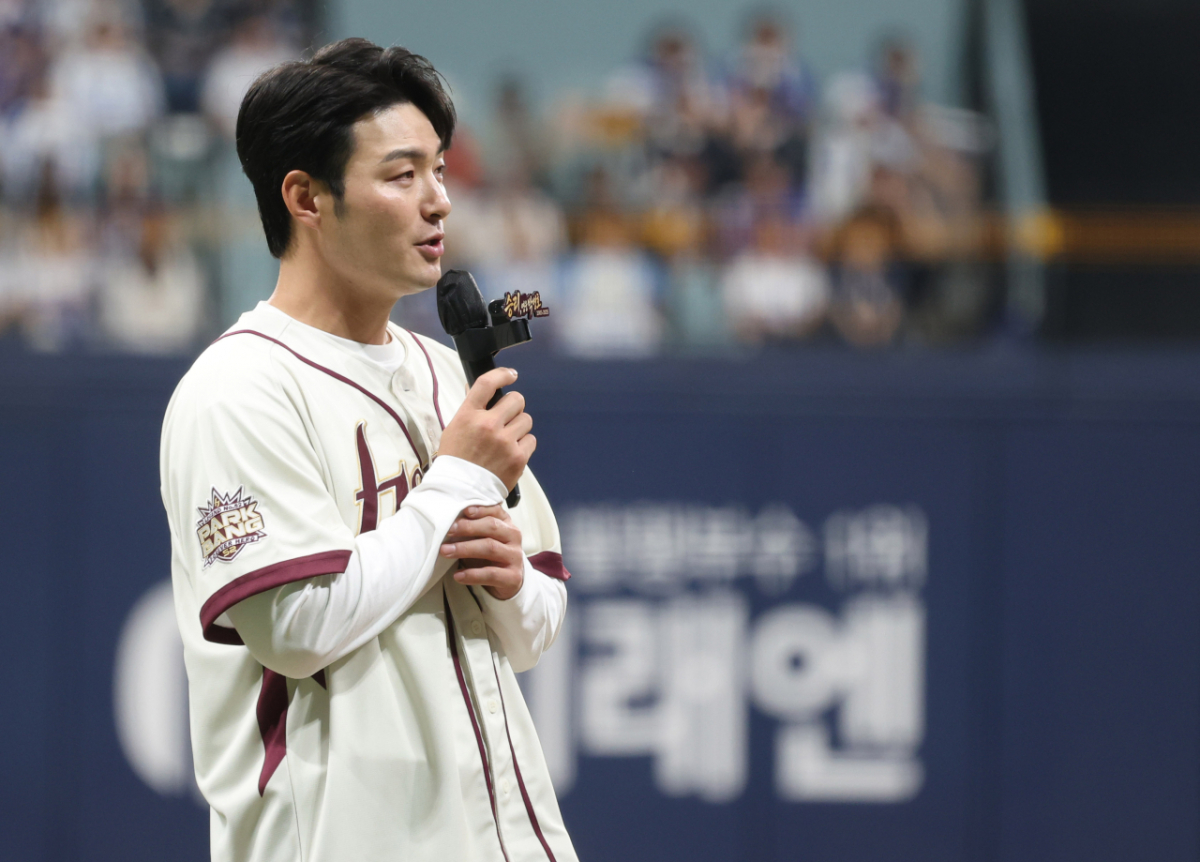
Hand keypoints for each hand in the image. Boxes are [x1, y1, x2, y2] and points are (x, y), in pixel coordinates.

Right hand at [438, 368, 534, 489]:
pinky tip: (511, 451)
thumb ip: (470, 409)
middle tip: (507, 417)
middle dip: (514, 407)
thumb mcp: (454, 429)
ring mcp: (504, 441)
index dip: (502, 374)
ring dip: (519, 426)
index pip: (487, 383)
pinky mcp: (518, 457)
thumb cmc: (456, 461)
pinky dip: (524, 444)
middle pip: (516, 399)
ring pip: (526, 419)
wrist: (459, 492)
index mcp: (468, 415)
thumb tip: (480, 389)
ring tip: (507, 438)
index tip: (511, 375)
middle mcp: (488, 425)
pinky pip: (531, 439)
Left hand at [440, 505, 524, 599]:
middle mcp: (513, 537)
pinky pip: (491, 574)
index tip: (464, 511)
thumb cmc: (491, 555)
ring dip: (465, 549)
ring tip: (445, 551)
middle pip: (492, 527)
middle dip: (468, 527)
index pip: (495, 511)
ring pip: (490, 548)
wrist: (508, 580)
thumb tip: (449, 524)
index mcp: (506, 524)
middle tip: (448, 531)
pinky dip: (472, 575)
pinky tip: (458, 575)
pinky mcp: (513, 577)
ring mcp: (515, 557)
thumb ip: (472, 529)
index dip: (480, 510)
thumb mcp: (482, 539)